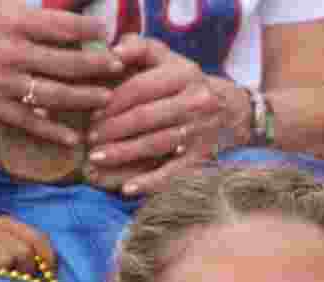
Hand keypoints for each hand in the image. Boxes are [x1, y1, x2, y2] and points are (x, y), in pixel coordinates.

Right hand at [0, 0, 123, 146]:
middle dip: (97, 65)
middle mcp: (11, 50)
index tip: (107, 31)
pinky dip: (51, 131)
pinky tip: (74, 138)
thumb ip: (28, 6)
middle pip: (66, 62)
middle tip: (118, 66)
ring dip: (84, 98)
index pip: (62, 25)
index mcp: (13, 20)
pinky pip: (27, 121)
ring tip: (107, 99)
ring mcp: (2, 80)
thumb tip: (63, 6)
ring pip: (53, 93)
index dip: (89, 28)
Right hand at [0, 216, 55, 276]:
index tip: (49, 274)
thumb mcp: (1, 238)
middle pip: (24, 252)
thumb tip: (47, 269)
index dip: (48, 258)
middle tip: (18, 279)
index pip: (38, 238)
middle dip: (25, 270)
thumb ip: (23, 246)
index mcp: (6, 224)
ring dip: (7, 274)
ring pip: (6, 259)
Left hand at [85, 35, 253, 195]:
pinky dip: (149, 182)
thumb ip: (139, 49)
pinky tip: (127, 189)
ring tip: (97, 159)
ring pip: (155, 145)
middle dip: (113, 129)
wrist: (232, 112)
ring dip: (123, 154)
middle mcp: (195, 102)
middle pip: (145, 117)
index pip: (140, 88)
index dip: (112, 102)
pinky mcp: (202, 157)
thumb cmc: (186, 83)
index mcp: (184, 74)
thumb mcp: (168, 59)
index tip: (93, 112)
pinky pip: (173, 173)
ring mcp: (200, 132)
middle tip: (90, 138)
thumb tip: (112, 51)